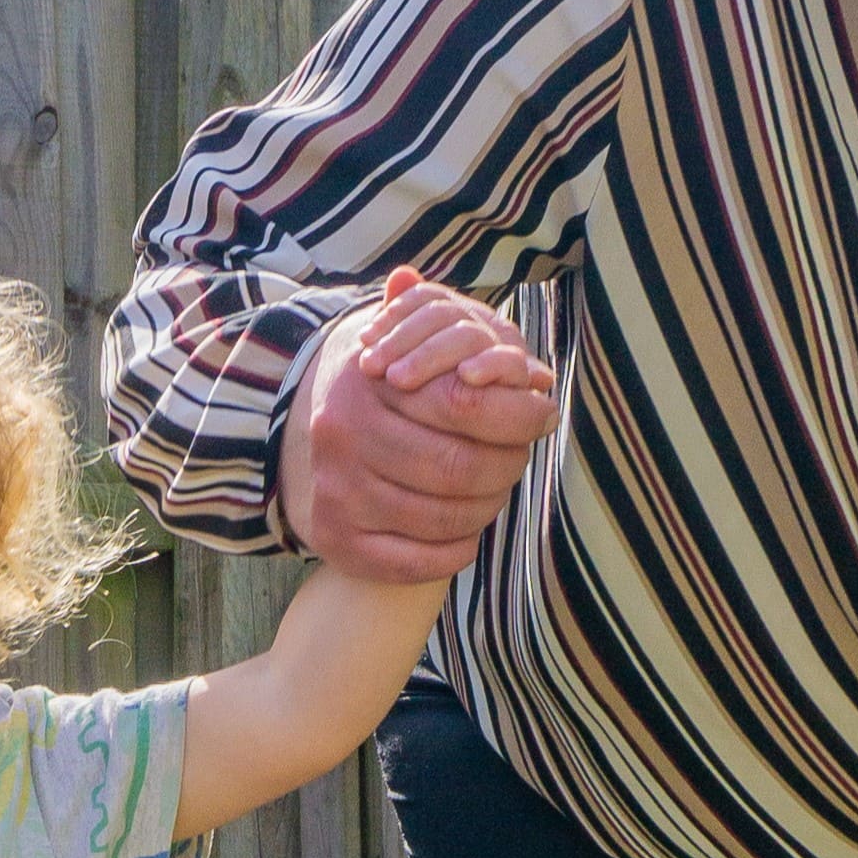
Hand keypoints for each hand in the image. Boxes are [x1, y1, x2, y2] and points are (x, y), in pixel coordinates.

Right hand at [278, 263, 558, 582]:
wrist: (313, 454)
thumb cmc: (383, 397)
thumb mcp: (398, 346)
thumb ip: (430, 321)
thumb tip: (435, 297)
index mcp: (364, 383)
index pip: (463, 402)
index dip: (518, 414)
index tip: (544, 414)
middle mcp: (342, 436)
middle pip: (459, 466)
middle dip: (508, 464)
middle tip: (522, 456)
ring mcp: (337, 492)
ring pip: (446, 515)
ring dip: (489, 507)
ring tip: (498, 489)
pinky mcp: (338, 542)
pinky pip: (418, 560)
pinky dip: (457, 549)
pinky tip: (467, 531)